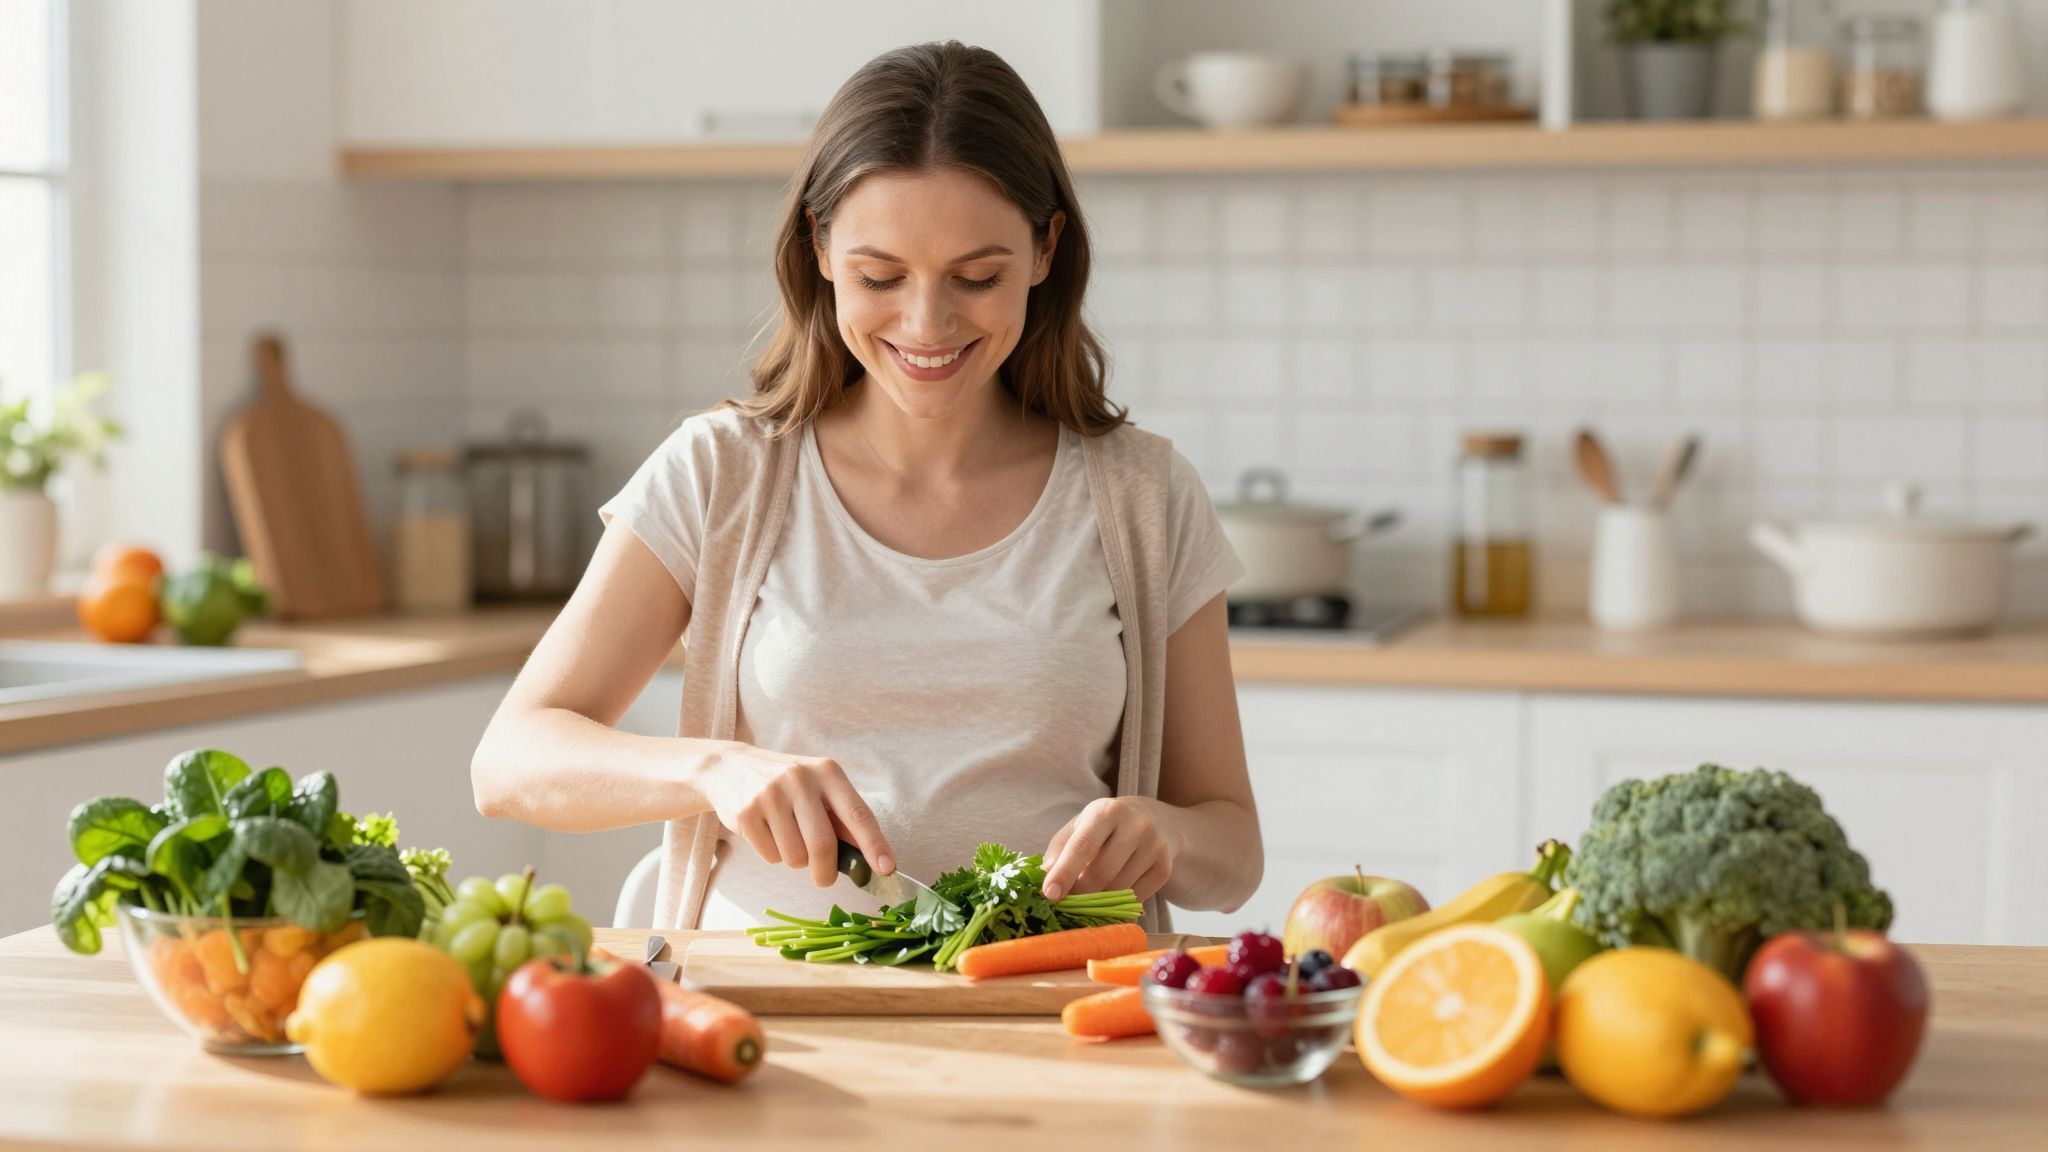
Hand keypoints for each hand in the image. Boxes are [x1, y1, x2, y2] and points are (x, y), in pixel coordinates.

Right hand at [695, 744, 893, 888]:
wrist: (730, 766)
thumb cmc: (787, 784)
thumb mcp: (818, 787)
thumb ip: (843, 818)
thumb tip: (872, 856)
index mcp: (827, 772)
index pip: (858, 814)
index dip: (874, 844)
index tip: (887, 868)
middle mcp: (800, 779)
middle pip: (823, 845)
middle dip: (826, 872)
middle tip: (824, 878)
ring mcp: (770, 795)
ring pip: (795, 857)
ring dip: (796, 861)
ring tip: (787, 838)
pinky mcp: (746, 813)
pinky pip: (770, 856)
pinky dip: (773, 855)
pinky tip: (766, 832)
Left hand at [1040, 797, 1173, 903]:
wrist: (1155, 821)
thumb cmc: (1105, 828)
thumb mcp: (1079, 827)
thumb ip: (1059, 850)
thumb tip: (1044, 876)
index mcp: (1107, 810)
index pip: (1082, 845)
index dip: (1064, 872)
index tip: (1050, 894)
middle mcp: (1135, 825)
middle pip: (1101, 873)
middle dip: (1079, 893)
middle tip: (1066, 902)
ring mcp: (1154, 846)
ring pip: (1118, 889)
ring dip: (1099, 899)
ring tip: (1090, 894)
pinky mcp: (1165, 867)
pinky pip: (1136, 898)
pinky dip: (1119, 903)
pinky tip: (1113, 892)